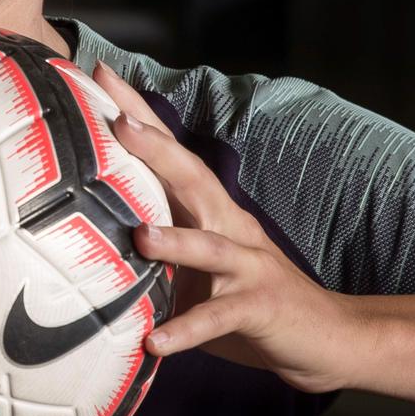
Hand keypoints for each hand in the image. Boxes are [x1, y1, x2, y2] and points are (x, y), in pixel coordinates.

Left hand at [90, 62, 364, 394]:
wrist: (326, 337)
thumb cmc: (248, 299)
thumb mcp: (199, 267)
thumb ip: (157, 249)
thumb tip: (88, 236)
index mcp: (210, 212)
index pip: (171, 154)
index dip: (139, 114)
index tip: (101, 74)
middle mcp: (229, 227)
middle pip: (192, 179)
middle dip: (156, 149)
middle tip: (117, 122)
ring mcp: (247, 266)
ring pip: (211, 246)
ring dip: (176, 241)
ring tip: (140, 237)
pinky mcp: (258, 308)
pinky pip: (218, 319)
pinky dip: (186, 330)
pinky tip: (155, 341)